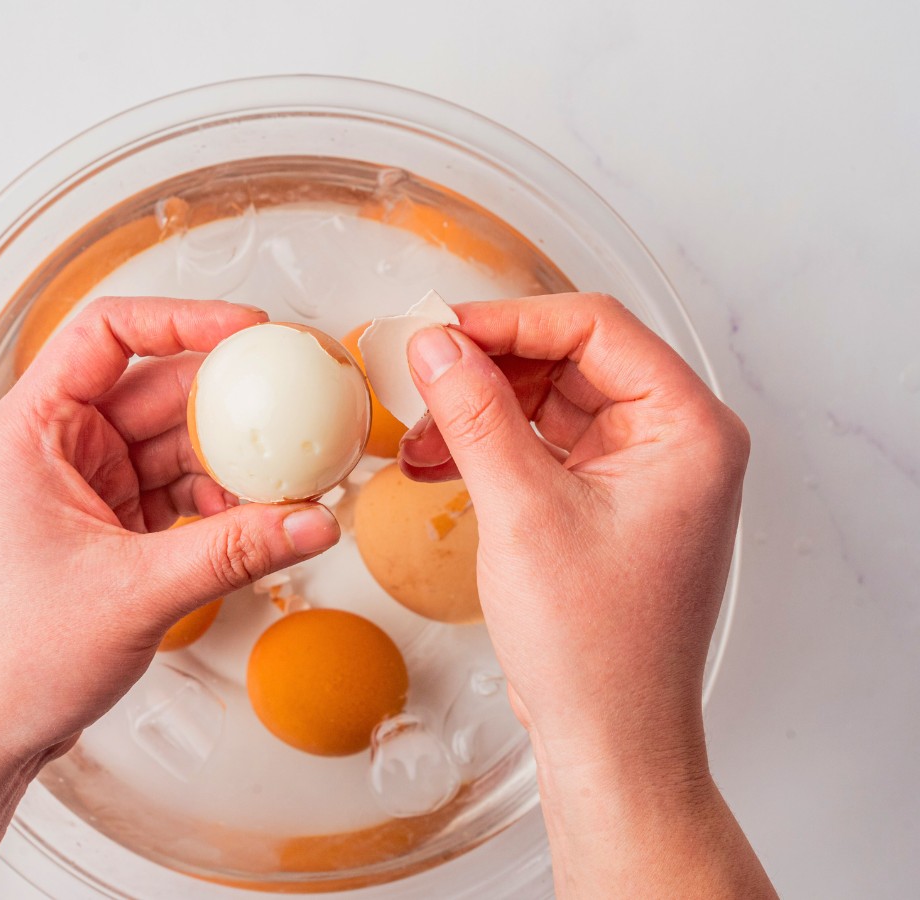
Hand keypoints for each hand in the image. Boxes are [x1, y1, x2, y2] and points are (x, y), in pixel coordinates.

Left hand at [0, 296, 340, 763]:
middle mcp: (59, 448)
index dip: (182, 319)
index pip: (108, 333)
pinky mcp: (111, 526)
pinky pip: (178, 491)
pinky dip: (220, 502)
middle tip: (295, 406)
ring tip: (290, 480)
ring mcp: (87, 487)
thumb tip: (311, 521)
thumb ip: (234, 552)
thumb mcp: (136, 593)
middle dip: (229, 402)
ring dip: (232, 461)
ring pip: (175, 444)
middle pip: (158, 390)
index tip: (248, 332)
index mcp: (34, 431)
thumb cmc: (10, 656)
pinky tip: (260, 520)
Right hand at [400, 293, 771, 896]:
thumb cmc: (597, 648)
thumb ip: (476, 415)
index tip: (440, 330)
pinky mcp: (606, 502)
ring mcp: (641, 473)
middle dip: (487, 369)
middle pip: (570, 360)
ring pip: (549, 403)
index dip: (509, 321)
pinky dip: (490, 448)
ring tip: (419, 435)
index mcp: (687, 429)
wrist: (609, 739)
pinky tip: (437, 461)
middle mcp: (673, 442)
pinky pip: (543, 447)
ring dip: (480, 411)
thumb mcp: (523, 513)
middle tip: (418, 376)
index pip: (594, 329)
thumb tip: (436, 345)